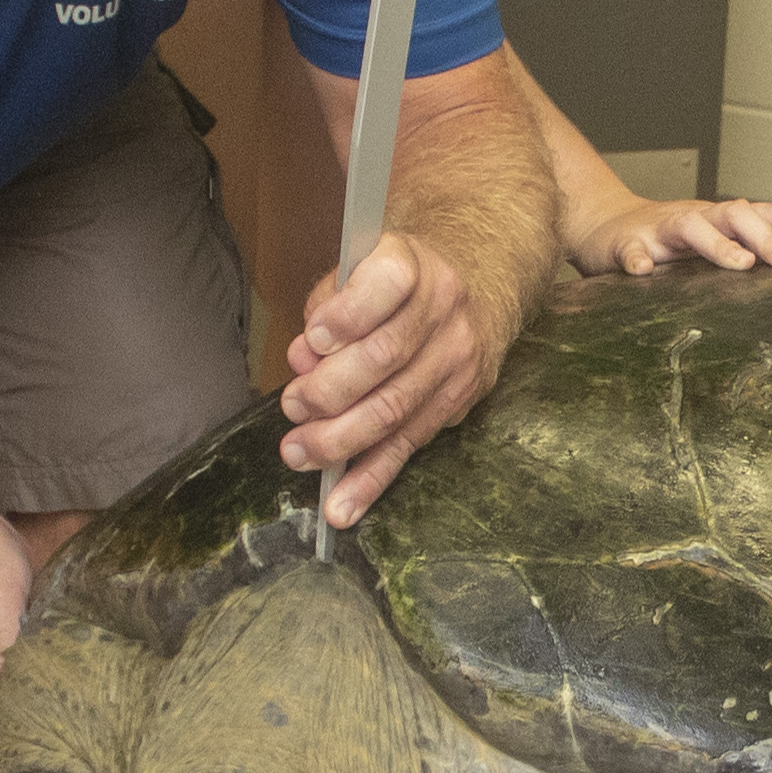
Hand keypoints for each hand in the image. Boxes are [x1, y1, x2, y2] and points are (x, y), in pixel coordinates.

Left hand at [280, 230, 506, 525]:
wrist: (478, 290)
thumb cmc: (395, 286)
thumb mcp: (358, 272)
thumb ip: (327, 309)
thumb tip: (304, 359)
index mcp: (414, 266)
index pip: (387, 284)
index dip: (349, 315)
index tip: (314, 339)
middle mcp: (444, 312)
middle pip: (386, 357)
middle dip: (331, 389)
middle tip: (294, 405)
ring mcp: (456, 361)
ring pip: (395, 410)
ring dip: (340, 439)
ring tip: (299, 453)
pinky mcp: (457, 404)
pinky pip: (407, 447)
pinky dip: (370, 480)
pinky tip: (341, 506)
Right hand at [569, 194, 771, 277]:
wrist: (603, 226)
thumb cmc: (668, 243)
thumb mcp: (712, 245)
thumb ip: (748, 255)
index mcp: (723, 220)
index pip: (769, 215)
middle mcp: (697, 217)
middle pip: (736, 214)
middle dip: (767, 237)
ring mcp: (659, 228)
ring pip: (691, 225)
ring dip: (717, 243)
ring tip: (740, 264)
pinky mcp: (623, 244)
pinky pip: (631, 250)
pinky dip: (637, 259)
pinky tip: (644, 271)